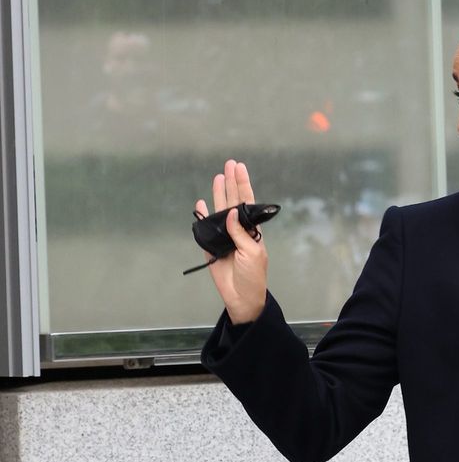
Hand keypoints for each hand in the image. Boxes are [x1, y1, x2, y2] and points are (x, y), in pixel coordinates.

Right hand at [194, 159, 267, 324]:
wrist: (241, 297)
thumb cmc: (253, 276)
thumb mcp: (253, 253)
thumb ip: (241, 232)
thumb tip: (232, 212)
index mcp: (252, 230)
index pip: (247, 202)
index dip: (244, 184)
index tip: (240, 168)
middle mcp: (238, 230)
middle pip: (233, 201)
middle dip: (232, 182)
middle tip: (229, 164)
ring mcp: (224, 236)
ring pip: (220, 210)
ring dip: (218, 193)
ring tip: (218, 176)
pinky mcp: (211, 246)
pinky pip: (205, 227)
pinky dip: (203, 214)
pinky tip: (201, 202)